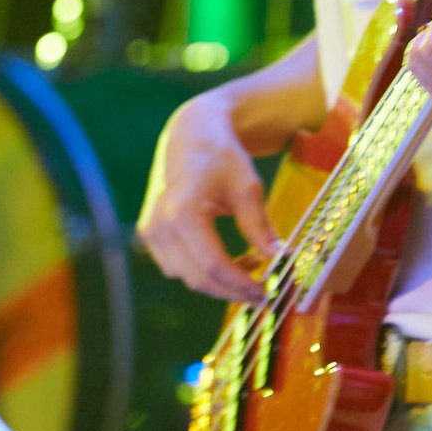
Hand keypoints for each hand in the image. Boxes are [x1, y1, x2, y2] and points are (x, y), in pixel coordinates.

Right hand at [137, 95, 278, 301]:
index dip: (242, 286)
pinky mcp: (150, 236)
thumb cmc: (221, 157)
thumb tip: (281, 260)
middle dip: (234, 292)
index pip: (214, 265)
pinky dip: (206, 272)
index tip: (269, 294)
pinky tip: (231, 262)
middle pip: (200, 278)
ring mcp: (150, 232)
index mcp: (182, 211)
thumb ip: (259, 227)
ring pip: (189, 277)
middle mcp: (159, 226)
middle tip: (266, 294)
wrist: (190, 136)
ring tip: (254, 268)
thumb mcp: (247, 188)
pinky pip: (179, 268)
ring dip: (222, 283)